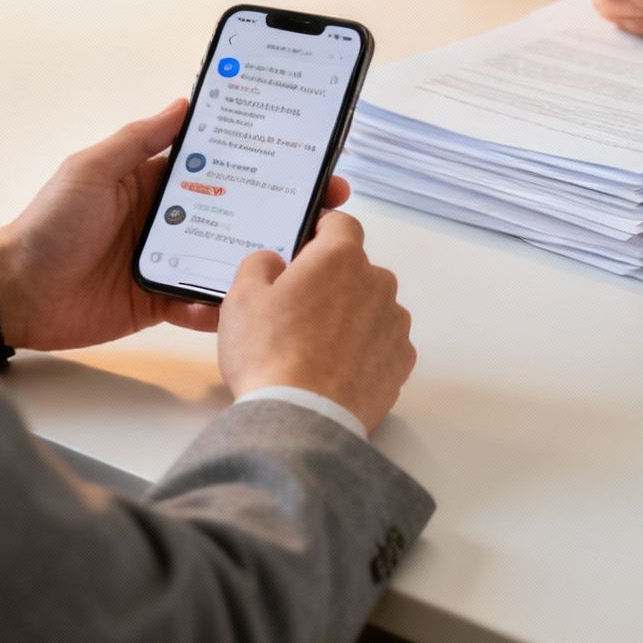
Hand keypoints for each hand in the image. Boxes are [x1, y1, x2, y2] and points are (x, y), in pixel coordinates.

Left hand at [0, 99, 353, 351]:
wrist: (17, 293)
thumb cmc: (47, 224)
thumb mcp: (91, 169)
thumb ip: (138, 140)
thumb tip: (184, 103)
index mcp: (156, 179)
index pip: (221, 161)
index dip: (262, 155)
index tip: (303, 148)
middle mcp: (171, 216)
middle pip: (240, 207)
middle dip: (283, 204)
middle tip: (327, 202)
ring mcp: (170, 258)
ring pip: (230, 255)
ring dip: (263, 255)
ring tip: (302, 254)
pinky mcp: (162, 300)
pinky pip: (203, 301)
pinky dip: (222, 304)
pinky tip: (245, 302)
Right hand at [218, 211, 415, 432]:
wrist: (301, 419)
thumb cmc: (270, 354)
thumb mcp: (242, 297)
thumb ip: (259, 264)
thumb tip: (274, 262)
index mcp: (339, 258)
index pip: (340, 222)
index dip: (321, 229)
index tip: (306, 243)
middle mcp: (377, 283)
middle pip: (355, 269)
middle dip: (330, 282)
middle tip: (296, 309)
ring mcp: (394, 324)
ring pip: (371, 307)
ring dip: (349, 317)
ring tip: (314, 346)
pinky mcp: (401, 361)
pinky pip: (382, 343)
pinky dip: (364, 350)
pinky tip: (335, 368)